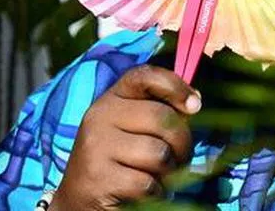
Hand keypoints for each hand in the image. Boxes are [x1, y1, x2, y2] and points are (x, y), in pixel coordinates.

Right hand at [50, 65, 200, 209]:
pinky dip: (154, 192)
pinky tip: (143, 192)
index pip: (145, 76)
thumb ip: (160, 110)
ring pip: (159, 153)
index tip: (194, 105)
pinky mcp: (98, 178)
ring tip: (158, 175)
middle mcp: (100, 116)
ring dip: (168, 171)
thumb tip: (193, 103)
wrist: (80, 198)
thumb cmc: (120, 159)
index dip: (175, 86)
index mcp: (112, 98)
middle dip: (182, 143)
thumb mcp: (134, 127)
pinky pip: (147, 183)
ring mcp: (96, 146)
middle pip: (162, 119)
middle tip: (180, 157)